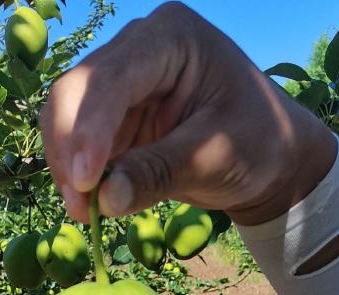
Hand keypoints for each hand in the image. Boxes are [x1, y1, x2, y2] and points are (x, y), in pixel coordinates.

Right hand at [41, 1, 337, 225]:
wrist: (272, 156)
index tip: (85, 183)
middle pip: (75, 91)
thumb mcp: (214, 158)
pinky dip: (77, 175)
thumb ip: (158, 173)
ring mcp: (121, 81)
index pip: (112, 79)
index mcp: (171, 37)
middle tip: (80, 207)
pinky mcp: (113, 116)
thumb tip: (103, 199)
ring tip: (87, 212)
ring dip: (67, 167)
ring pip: (66, 118)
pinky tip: (92, 204)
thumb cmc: (258, 144)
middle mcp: (137, 48)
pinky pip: (77, 143)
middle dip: (70, 150)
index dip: (89, 130)